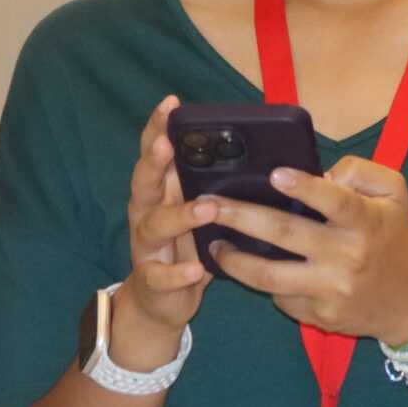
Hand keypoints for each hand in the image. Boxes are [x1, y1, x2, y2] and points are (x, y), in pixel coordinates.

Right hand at [120, 97, 212, 340]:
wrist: (160, 302)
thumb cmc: (188, 246)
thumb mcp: (200, 211)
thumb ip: (218, 185)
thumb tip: (263, 154)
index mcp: (161, 191)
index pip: (156, 152)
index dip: (159, 127)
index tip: (171, 104)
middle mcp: (147, 212)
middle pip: (144, 181)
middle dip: (154, 161)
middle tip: (167, 145)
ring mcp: (146, 246)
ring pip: (154, 225)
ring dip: (178, 216)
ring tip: (205, 209)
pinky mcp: (152, 279)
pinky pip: (160, 275)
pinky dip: (176, 272)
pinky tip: (193, 269)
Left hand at [210, 157, 407, 341]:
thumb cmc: (396, 237)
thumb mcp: (395, 193)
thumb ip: (361, 172)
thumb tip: (321, 175)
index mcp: (367, 222)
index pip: (335, 202)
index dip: (305, 188)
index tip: (274, 174)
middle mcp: (347, 257)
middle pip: (285, 235)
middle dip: (241, 217)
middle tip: (207, 204)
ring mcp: (331, 290)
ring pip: (270, 276)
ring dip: (234, 260)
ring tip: (212, 243)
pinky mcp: (320, 316)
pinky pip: (281, 298)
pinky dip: (261, 282)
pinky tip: (246, 268)